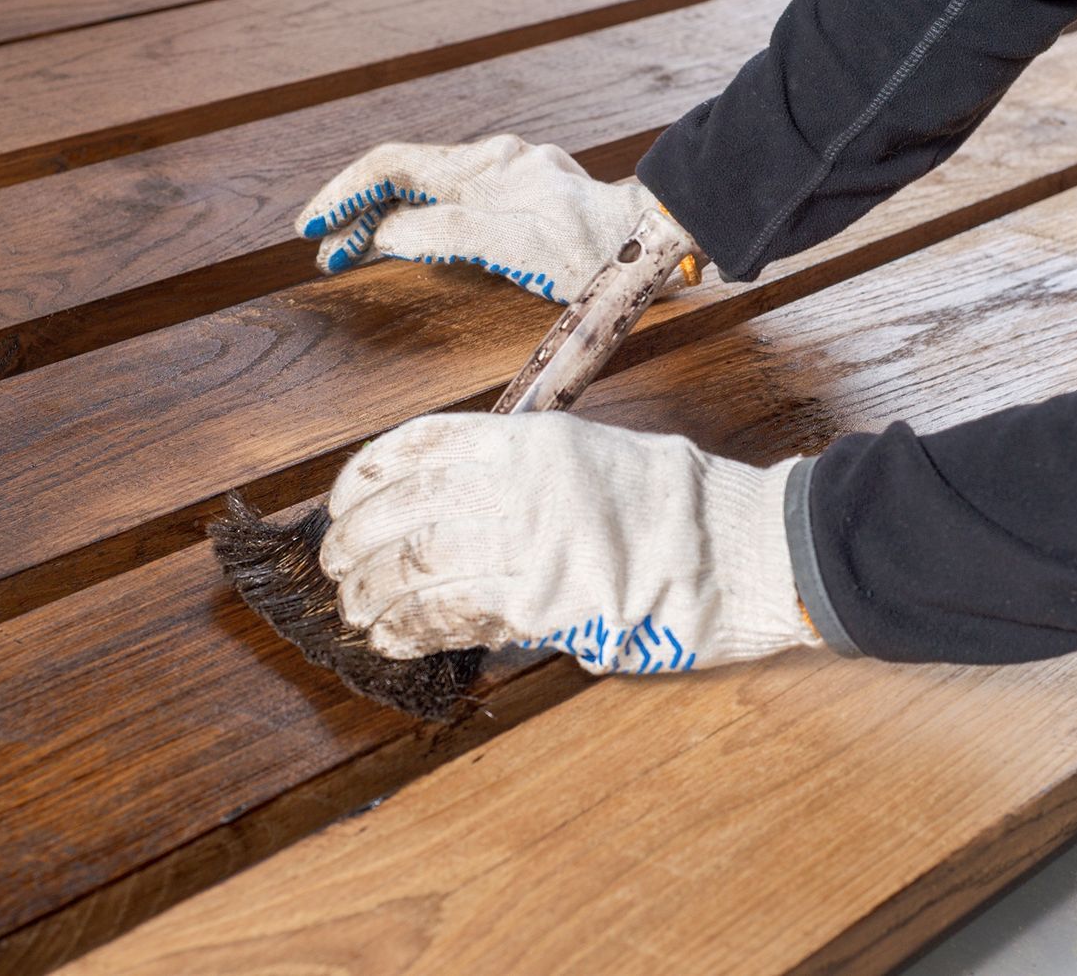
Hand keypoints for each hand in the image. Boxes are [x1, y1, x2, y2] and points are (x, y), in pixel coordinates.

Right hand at [297, 135, 699, 302]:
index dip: (343, 199)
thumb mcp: (509, 245)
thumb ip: (441, 231)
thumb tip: (385, 231)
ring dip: (383, 213)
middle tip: (324, 246)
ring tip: (353, 247)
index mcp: (481, 167)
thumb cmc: (593, 250)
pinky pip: (455, 197)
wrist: (657, 239)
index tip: (313, 233)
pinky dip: (419, 216)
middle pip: (400, 171)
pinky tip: (411, 238)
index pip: (389, 168)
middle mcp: (491, 160)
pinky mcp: (527, 191)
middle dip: (354, 206)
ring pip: (425, 183)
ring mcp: (510, 172)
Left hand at [321, 413, 819, 672]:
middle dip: (354, 541)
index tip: (343, 500)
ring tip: (357, 610)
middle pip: (404, 508)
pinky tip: (392, 636)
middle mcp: (523, 483)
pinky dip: (409, 627)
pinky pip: (453, 613)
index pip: (419, 445)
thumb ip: (520, 471)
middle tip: (336, 566)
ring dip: (371, 594)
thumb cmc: (672, 503)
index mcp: (532, 439)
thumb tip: (452, 498)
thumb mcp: (590, 455)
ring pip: (415, 565)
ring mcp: (534, 542)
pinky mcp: (546, 603)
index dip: (365, 476)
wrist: (741, 546)